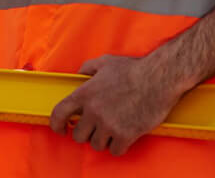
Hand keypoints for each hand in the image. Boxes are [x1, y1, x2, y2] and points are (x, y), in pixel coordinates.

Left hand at [48, 53, 183, 154]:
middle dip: (86, 132)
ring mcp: (109, 125)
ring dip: (103, 139)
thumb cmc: (133, 69)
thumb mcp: (104, 62)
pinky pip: (115, 151)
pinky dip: (118, 146)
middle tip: (95, 127)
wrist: (158, 79)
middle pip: (78, 136)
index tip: (61, 129)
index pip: (59, 113)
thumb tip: (78, 75)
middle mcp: (94, 111)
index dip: (56, 124)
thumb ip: (87, 68)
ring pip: (96, 145)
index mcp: (85, 93)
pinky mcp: (125, 135)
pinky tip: (123, 136)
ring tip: (111, 129)